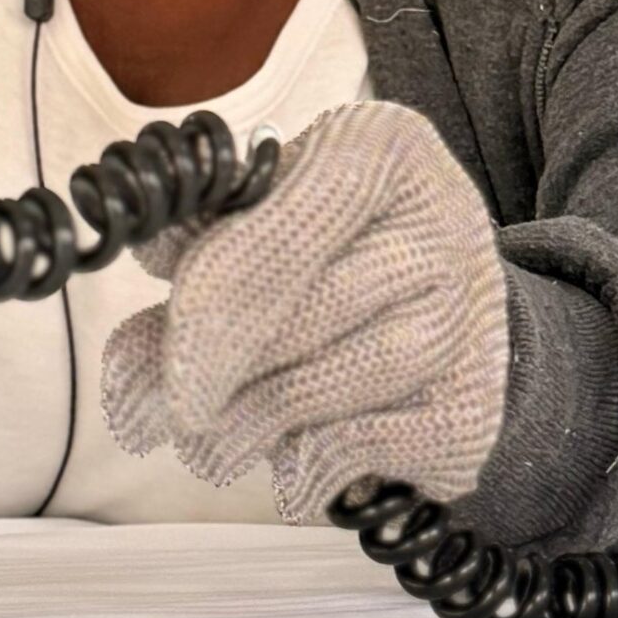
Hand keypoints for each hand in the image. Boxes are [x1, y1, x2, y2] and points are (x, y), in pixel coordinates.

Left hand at [102, 100, 510, 523]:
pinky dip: (318, 462)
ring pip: (340, 381)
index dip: (208, 305)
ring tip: (204, 450)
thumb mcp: (268, 201)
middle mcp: (441, 221)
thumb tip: (140, 293)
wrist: (442, 284)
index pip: (283, 233)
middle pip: (307, 315)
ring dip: (254, 425)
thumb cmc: (329, 234)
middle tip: (146, 418)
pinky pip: (380, 440)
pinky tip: (283, 470)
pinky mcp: (477, 397)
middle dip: (212, 378)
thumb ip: (200, 234)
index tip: (149, 366)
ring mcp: (468, 312)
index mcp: (379, 148)